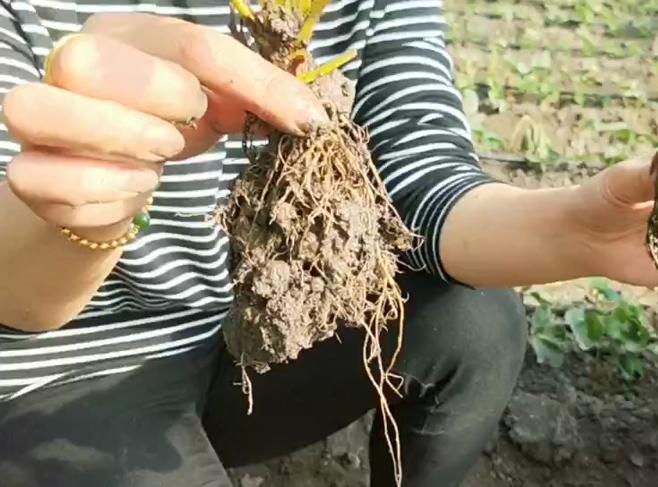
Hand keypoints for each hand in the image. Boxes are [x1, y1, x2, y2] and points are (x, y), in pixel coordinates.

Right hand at [3, 13, 326, 237]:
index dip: (257, 86)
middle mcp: (68, 62)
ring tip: (157, 159)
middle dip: (160, 101)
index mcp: (125, 34)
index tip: (305, 121)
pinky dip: (108, 192)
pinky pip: (49, 180)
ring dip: (123, 143)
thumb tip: (305, 114)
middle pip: (93, 61)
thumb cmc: (163, 129)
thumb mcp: (211, 106)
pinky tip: (131, 189)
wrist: (112, 182)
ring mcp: (37, 117)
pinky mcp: (27, 174)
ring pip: (44, 112)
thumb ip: (250, 98)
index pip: (193, 45)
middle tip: (182, 131)